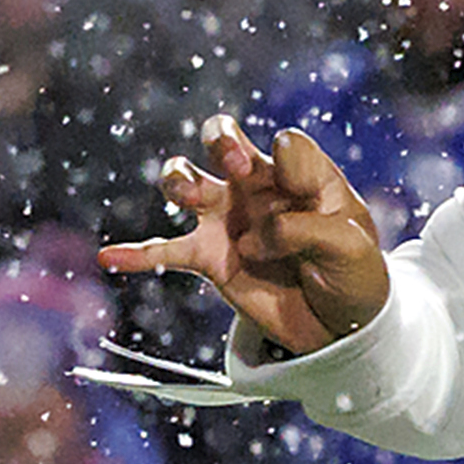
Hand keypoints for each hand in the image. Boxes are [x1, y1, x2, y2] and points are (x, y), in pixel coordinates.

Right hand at [99, 118, 389, 358]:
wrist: (341, 323)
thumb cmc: (353, 271)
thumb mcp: (350, 245)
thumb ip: (306, 227)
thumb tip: (250, 235)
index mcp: (300, 175)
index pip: (286, 147)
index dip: (287, 159)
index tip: (300, 190)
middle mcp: (258, 187)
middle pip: (223, 141)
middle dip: (222, 140)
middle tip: (236, 163)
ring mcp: (229, 220)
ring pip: (186, 182)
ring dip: (180, 179)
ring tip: (187, 192)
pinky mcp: (210, 258)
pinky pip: (165, 252)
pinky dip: (137, 254)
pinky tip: (110, 256)